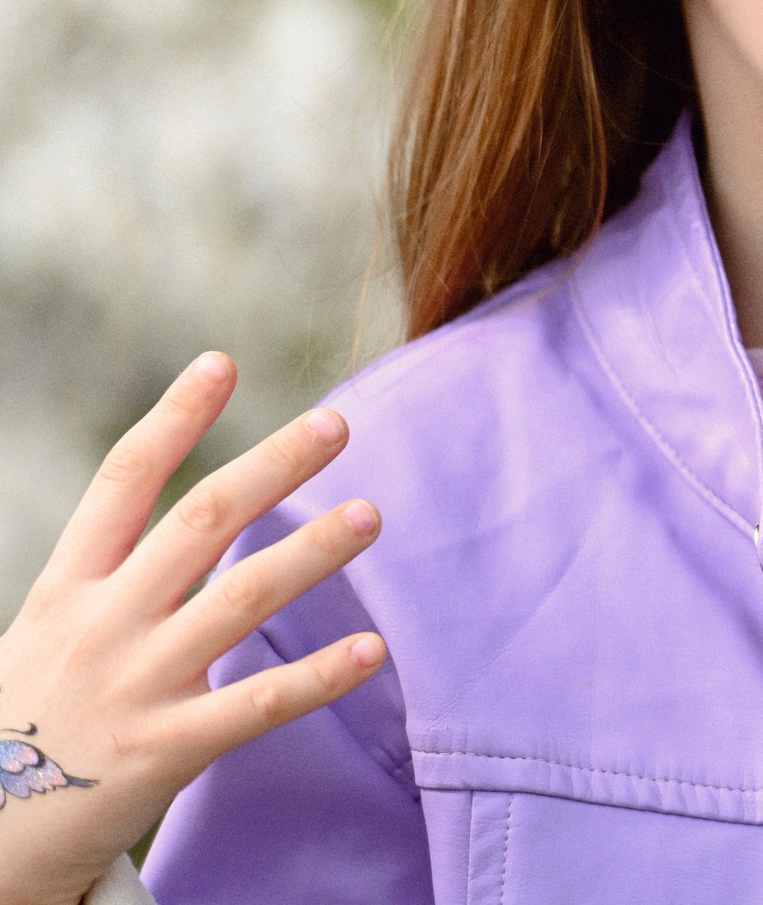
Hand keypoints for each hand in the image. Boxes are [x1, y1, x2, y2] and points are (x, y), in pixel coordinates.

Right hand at [0, 354, 384, 904]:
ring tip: (371, 514)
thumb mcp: (47, 635)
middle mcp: (103, 625)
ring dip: (311, 554)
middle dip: (269, 468)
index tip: (221, 363)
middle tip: (337, 423)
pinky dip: (317, 677)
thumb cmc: (25, 725)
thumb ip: (118, 580)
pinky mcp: (165, 752)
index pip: (122, 484)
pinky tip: (375, 649)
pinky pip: (255, 706)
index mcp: (68, 590)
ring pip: (238, 602)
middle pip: (198, 524)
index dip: (173, 420)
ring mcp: (135, 686)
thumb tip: (208, 517)